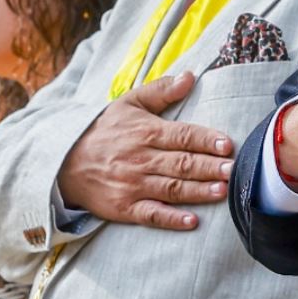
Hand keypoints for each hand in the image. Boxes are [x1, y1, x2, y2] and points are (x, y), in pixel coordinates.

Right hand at [58, 70, 234, 229]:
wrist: (64, 163)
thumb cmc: (103, 131)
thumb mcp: (128, 104)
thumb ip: (160, 91)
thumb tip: (190, 76)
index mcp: (144, 132)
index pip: (181, 135)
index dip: (205, 140)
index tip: (227, 144)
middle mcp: (140, 159)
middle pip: (181, 164)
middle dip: (209, 167)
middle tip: (233, 169)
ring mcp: (132, 185)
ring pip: (172, 189)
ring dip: (198, 191)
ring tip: (222, 191)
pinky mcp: (125, 208)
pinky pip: (152, 215)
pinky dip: (171, 219)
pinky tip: (191, 221)